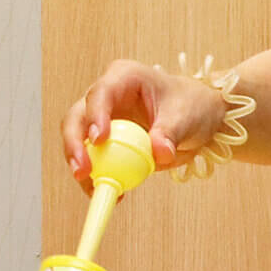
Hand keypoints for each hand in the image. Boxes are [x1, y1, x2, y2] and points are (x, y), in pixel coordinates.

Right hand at [60, 60, 227, 187]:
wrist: (195, 117)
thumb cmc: (190, 106)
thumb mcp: (186, 116)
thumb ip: (170, 133)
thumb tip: (159, 153)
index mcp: (124, 77)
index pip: (101, 93)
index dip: (95, 116)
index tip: (99, 140)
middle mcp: (106, 96)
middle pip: (77, 117)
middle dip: (75, 144)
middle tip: (83, 170)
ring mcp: (100, 119)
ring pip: (77, 140)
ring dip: (81, 165)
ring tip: (94, 188)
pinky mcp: (103, 142)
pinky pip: (92, 160)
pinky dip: (97, 178)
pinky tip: (113, 192)